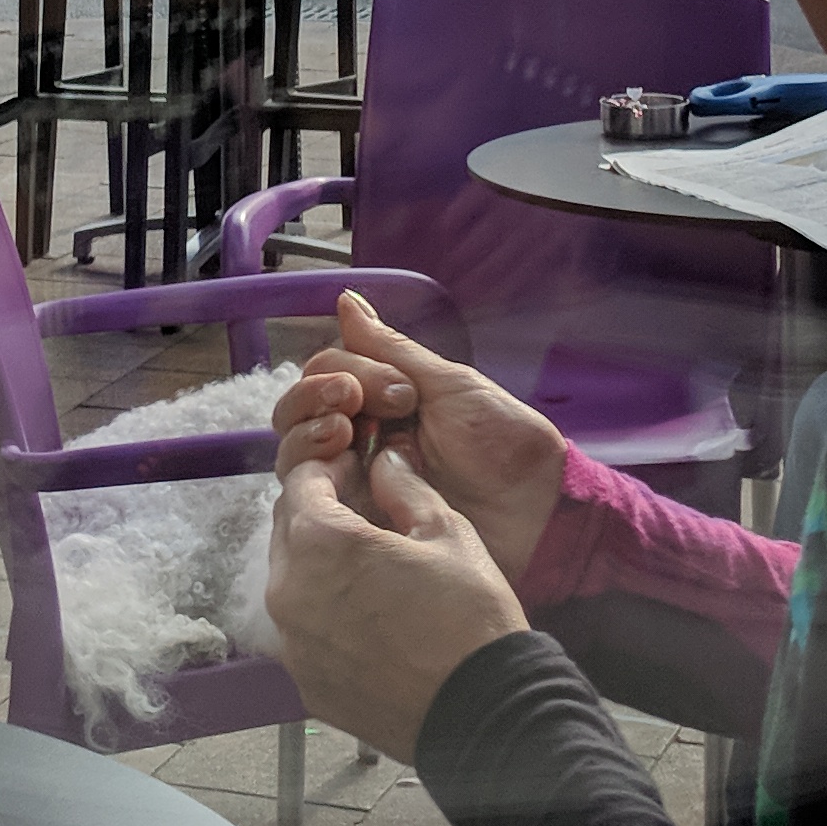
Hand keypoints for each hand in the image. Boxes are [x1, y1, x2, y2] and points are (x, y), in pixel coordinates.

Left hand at [265, 448, 525, 761]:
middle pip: (287, 530)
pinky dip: (323, 615)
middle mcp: (290, 592)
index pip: (300, 482)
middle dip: (318, 512)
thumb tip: (385, 462)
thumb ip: (404, 488)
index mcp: (321, 543)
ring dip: (317, 564)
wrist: (482, 713)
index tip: (355, 470)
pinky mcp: (306, 682)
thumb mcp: (448, 533)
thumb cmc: (470, 621)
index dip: (328, 468)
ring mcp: (294, 644)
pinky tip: (368, 620)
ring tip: (368, 569)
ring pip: (290, 581)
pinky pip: (303, 631)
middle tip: (362, 513)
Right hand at [272, 290, 569, 587]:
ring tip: (345, 436)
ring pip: (292, 453)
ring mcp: (353, 483)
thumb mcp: (450, 386)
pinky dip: (311, 478)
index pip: (326, 372)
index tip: (396, 388)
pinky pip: (307, 501)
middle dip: (313, 397)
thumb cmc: (504, 446)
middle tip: (353, 405)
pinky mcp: (354, 526)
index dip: (345, 371)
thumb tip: (345, 299)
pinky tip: (345, 472)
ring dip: (306, 433)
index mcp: (381, 400)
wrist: (535, 513)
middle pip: (296, 411)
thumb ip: (392, 348)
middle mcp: (358, 438)